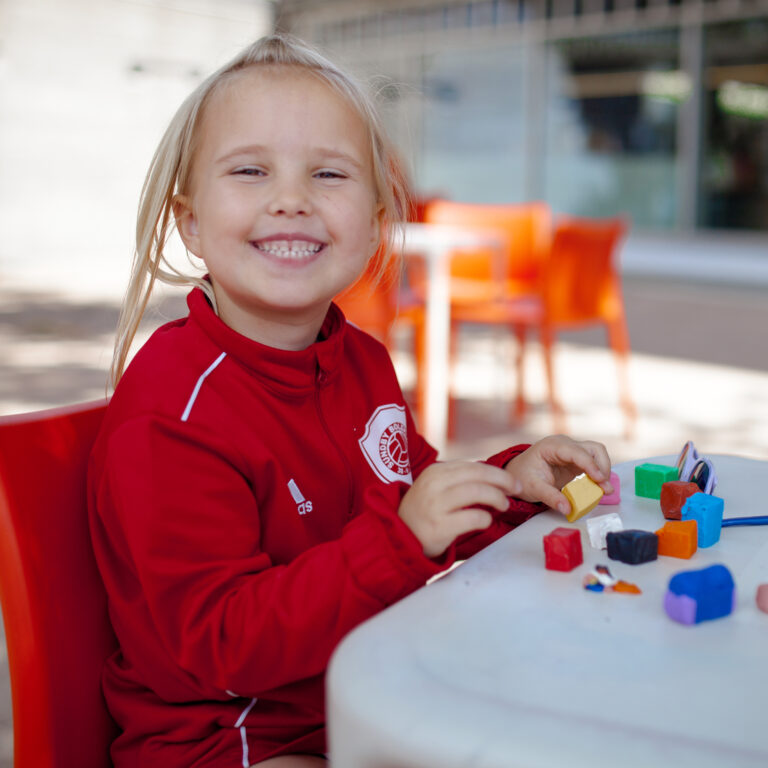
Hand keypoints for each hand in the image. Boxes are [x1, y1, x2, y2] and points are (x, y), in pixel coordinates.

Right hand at [398, 461, 518, 557]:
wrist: (400, 537)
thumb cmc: (423, 512)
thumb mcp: (433, 488)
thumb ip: (457, 480)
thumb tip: (493, 477)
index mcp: (435, 472)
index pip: (472, 466)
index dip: (496, 472)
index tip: (510, 481)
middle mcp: (434, 485)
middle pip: (478, 474)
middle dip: (502, 480)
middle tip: (516, 488)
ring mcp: (436, 505)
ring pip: (477, 492)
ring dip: (497, 498)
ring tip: (504, 505)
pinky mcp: (440, 526)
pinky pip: (473, 517)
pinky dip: (486, 518)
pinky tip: (487, 521)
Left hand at [504, 435, 611, 515]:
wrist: (518, 473)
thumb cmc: (523, 476)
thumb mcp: (533, 488)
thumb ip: (551, 497)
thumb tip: (567, 508)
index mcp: (552, 446)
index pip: (577, 452)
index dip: (591, 465)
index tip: (600, 480)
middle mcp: (565, 444)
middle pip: (594, 449)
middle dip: (603, 467)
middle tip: (604, 488)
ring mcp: (572, 451)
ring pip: (597, 454)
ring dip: (604, 470)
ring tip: (603, 489)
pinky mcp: (577, 460)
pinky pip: (594, 463)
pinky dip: (599, 474)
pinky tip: (598, 488)